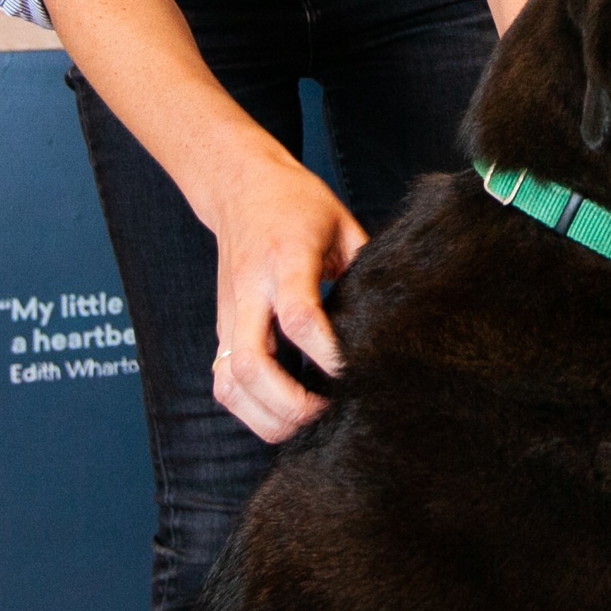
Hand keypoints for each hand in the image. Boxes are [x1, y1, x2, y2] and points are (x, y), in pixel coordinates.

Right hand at [206, 147, 366, 441]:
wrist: (240, 187)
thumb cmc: (297, 202)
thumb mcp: (341, 220)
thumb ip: (361, 263)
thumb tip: (388, 312)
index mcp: (285, 260)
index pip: (298, 317)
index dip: (325, 353)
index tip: (352, 374)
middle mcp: (250, 292)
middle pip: (251, 364)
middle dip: (288, 403)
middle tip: (326, 412)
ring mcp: (229, 314)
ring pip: (227, 382)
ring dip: (263, 415)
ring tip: (305, 423)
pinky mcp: (222, 328)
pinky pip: (223, 381)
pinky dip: (247, 407)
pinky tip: (280, 411)